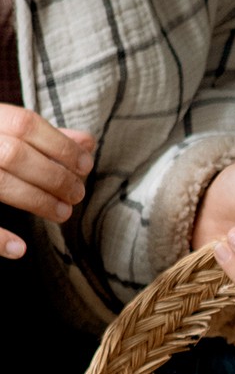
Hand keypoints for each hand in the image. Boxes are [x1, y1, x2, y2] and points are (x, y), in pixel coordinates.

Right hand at [0, 106, 95, 259]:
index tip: (85, 165)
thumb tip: (87, 142)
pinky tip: (19, 249)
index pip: (25, 123)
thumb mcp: (5, 131)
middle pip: (14, 154)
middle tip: (78, 193)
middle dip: (53, 175)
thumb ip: (43, 137)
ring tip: (62, 213)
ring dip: (36, 200)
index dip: (60, 144)